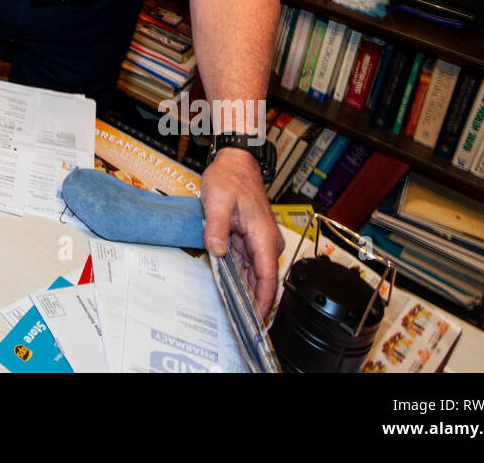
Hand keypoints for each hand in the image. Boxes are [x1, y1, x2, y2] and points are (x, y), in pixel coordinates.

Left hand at [201, 147, 283, 320]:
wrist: (235, 162)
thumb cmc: (229, 177)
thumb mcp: (217, 200)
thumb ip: (216, 227)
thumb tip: (218, 251)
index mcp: (263, 235)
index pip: (268, 277)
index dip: (264, 301)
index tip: (257, 321)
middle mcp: (266, 241)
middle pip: (262, 279)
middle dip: (253, 302)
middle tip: (239, 322)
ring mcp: (259, 240)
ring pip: (254, 272)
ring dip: (245, 290)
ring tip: (234, 310)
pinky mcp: (250, 237)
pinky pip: (246, 261)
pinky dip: (239, 275)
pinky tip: (230, 287)